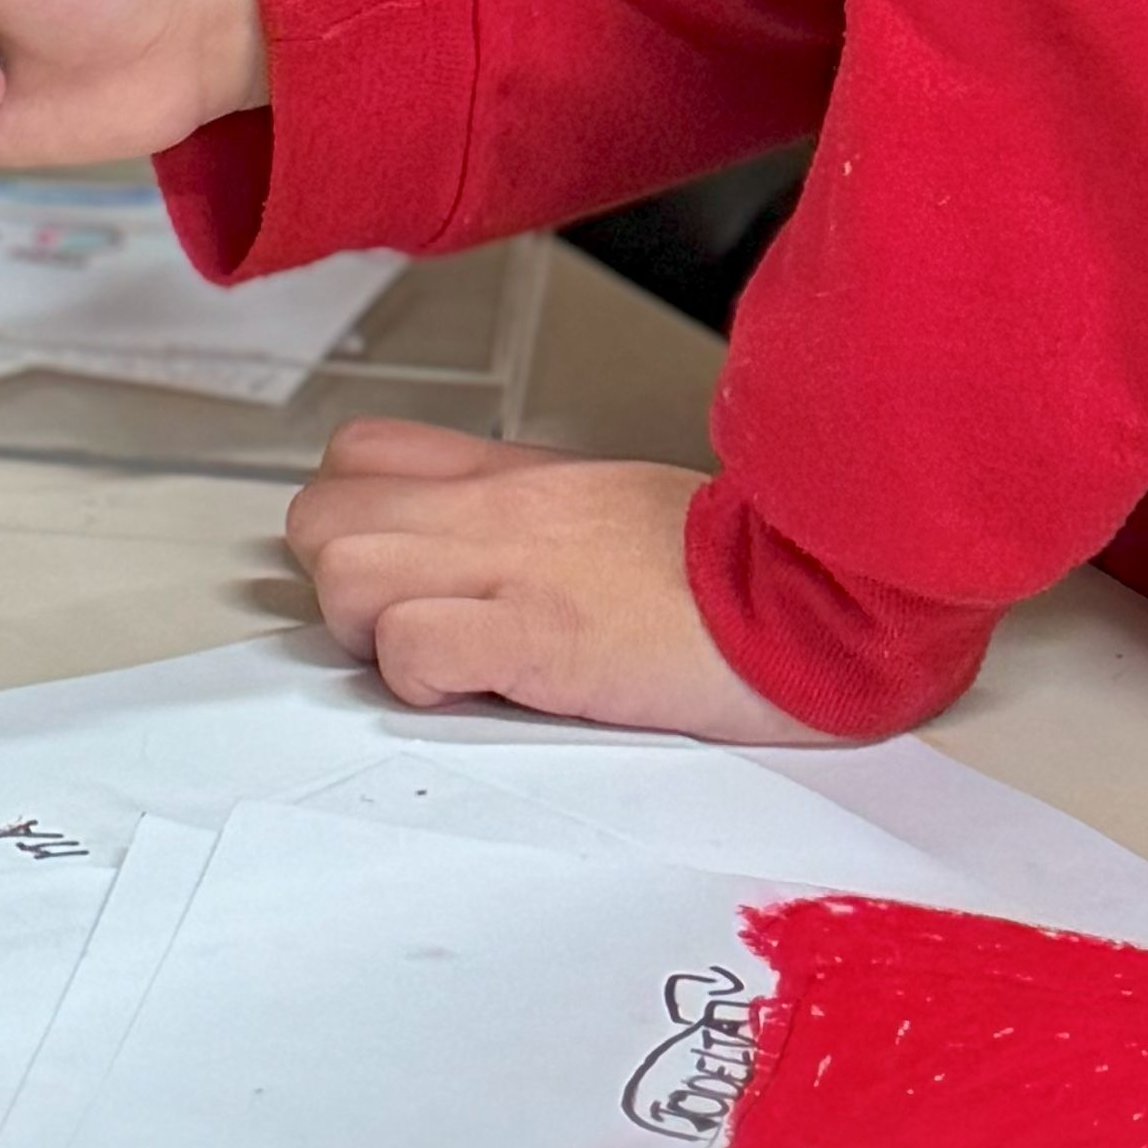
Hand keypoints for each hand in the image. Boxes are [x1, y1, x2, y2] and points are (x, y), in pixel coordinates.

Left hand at [282, 428, 836, 735]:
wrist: (824, 590)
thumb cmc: (740, 571)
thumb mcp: (620, 509)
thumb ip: (538, 521)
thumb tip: (476, 553)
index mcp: (521, 480)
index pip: (361, 456)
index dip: (350, 519)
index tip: (387, 572)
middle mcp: (501, 513)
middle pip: (323, 515)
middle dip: (337, 581)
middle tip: (398, 623)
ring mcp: (515, 570)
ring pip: (345, 574)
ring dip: (368, 632)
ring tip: (436, 660)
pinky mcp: (540, 640)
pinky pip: (413, 650)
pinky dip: (420, 683)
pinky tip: (474, 692)